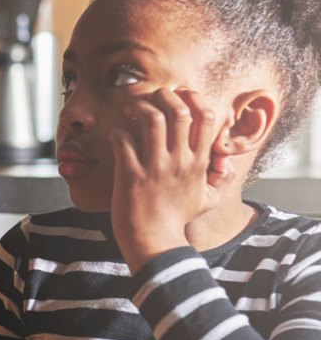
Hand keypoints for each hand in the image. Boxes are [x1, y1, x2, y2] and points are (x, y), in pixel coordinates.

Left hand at [109, 88, 233, 269]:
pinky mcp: (131, 176)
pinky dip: (118, 131)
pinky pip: (124, 141)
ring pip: (152, 120)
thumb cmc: (176, 220)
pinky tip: (115, 135)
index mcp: (198, 163)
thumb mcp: (208, 200)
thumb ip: (220, 178)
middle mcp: (179, 161)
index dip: (193, 98)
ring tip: (130, 112)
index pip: (206, 117)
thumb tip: (224, 159)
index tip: (179, 96)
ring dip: (139, 108)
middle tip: (150, 99)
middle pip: (179, 111)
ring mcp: (155, 168)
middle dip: (163, 96)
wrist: (154, 243)